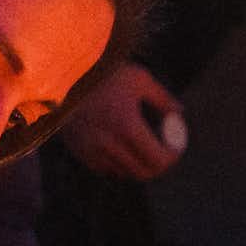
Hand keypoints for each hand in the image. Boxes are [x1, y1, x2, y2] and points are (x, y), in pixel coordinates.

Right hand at [58, 63, 183, 180]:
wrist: (65, 74)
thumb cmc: (107, 73)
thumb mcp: (140, 79)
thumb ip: (162, 98)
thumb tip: (179, 113)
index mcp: (127, 125)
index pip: (158, 159)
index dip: (172, 158)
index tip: (175, 148)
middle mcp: (108, 142)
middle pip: (142, 172)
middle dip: (158, 166)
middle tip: (164, 153)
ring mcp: (91, 149)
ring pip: (124, 173)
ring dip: (138, 165)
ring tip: (144, 150)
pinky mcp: (79, 150)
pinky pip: (104, 168)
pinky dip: (117, 164)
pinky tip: (123, 149)